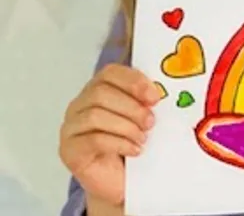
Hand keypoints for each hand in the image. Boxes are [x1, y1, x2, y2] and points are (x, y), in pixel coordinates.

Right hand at [58, 64, 161, 206]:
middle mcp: (79, 106)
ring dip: (126, 126)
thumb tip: (161, 92)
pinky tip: (135, 150)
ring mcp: (70, 128)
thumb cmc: (132, 145)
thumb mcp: (143, 118)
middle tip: (151, 122)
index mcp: (97, 90)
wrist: (121, 183)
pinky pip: (93, 140)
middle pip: (100, 93)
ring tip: (143, 138)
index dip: (133, 81)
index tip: (155, 97)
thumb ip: (146, 102)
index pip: (110, 73)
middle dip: (132, 107)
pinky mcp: (69, 151)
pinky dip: (120, 143)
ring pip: (95, 116)